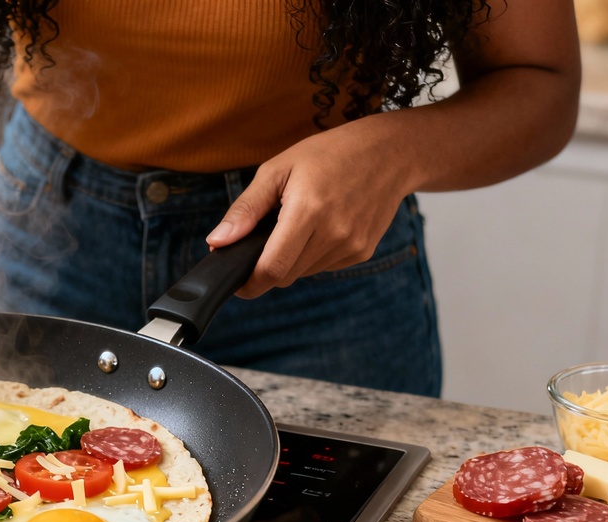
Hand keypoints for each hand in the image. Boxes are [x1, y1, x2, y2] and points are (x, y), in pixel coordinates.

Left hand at [204, 119, 410, 298]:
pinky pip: (323, 266)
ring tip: (299, 222)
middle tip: (265, 238)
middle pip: (285, 275)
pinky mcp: (363, 252)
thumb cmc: (329, 154)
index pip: (272, 268)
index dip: (249, 283)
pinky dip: (312, 255)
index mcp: (309, 211)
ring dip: (291, 259)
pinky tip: (320, 226)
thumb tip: (217, 241)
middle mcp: (334, 233)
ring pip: (303, 273)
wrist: (390, 152)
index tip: (237, 283)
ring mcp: (352, 245)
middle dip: (267, 266)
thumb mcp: (278, 169)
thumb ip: (245, 209)